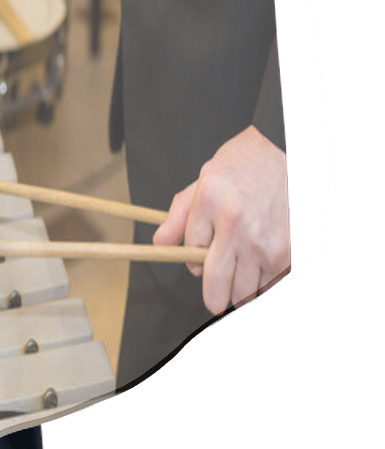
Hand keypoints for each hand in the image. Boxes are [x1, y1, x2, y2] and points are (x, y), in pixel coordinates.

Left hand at [153, 125, 289, 314]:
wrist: (287, 151)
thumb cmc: (242, 166)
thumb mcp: (204, 180)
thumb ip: (179, 215)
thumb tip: (158, 244)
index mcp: (208, 202)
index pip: (191, 253)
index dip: (194, 259)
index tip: (203, 258)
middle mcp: (236, 225)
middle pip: (216, 285)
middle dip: (214, 296)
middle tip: (216, 297)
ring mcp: (265, 240)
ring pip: (246, 292)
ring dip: (242, 289)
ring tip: (247, 270)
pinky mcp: (291, 250)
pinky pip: (272, 284)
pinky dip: (267, 283)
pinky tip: (266, 264)